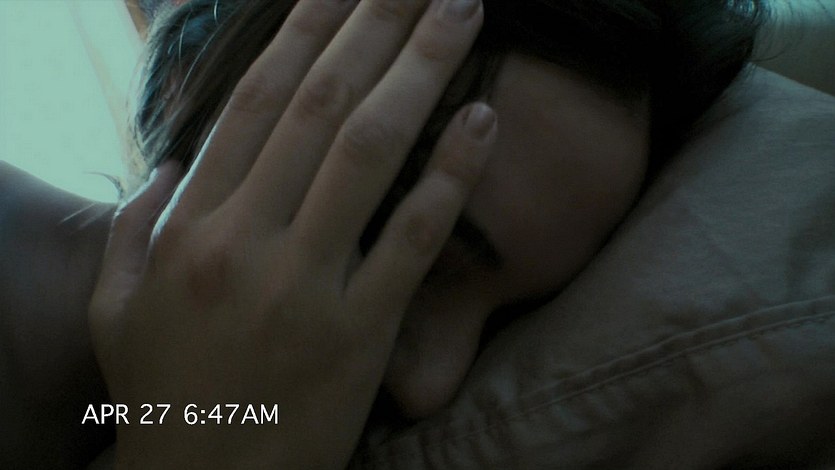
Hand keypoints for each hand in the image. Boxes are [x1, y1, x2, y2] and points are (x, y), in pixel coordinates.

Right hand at [88, 0, 493, 467]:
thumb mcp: (117, 309)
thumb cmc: (165, 395)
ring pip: (371, 152)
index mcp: (191, 228)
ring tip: (461, 11)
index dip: (303, 32)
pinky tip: (483, 117)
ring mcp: (309, 286)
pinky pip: (416, 239)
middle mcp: (248, 242)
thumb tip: (172, 161)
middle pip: (321, 106)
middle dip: (374, 25)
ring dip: (420, 70)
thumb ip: (135, 225)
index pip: (254, 101)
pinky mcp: (363, 332)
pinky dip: (452, 174)